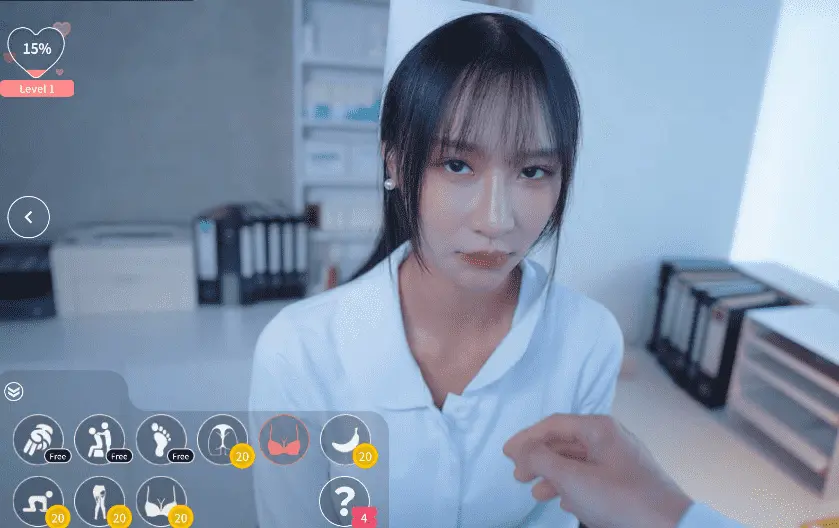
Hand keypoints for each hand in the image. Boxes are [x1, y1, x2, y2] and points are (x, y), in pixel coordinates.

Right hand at [503, 414, 692, 527]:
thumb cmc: (622, 500)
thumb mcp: (572, 479)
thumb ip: (541, 460)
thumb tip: (523, 450)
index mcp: (599, 428)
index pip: (553, 424)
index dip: (526, 438)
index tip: (507, 453)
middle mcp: (610, 439)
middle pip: (564, 442)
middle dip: (538, 459)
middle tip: (518, 475)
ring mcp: (620, 461)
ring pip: (577, 462)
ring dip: (553, 476)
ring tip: (537, 493)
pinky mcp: (627, 483)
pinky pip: (592, 478)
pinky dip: (573, 487)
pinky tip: (565, 503)